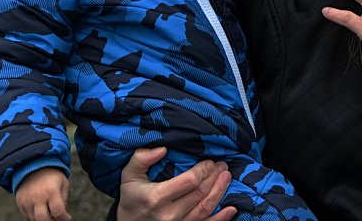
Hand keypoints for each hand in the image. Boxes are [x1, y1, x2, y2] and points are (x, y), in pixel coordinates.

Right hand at [15, 167, 71, 220]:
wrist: (33, 165)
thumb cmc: (52, 176)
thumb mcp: (63, 183)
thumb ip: (63, 200)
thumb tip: (61, 216)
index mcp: (51, 191)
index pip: (58, 211)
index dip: (64, 218)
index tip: (67, 218)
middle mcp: (38, 197)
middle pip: (43, 220)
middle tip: (55, 217)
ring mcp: (27, 200)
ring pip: (34, 219)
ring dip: (42, 218)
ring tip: (48, 210)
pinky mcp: (20, 202)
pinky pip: (27, 216)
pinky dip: (34, 215)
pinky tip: (40, 207)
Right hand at [117, 147, 235, 220]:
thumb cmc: (130, 198)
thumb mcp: (129, 175)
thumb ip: (142, 158)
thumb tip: (163, 148)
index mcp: (158, 198)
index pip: (190, 181)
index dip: (203, 170)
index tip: (209, 161)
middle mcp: (170, 215)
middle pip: (201, 193)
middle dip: (215, 177)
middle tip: (222, 164)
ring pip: (206, 208)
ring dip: (220, 191)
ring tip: (227, 176)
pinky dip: (221, 218)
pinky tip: (232, 209)